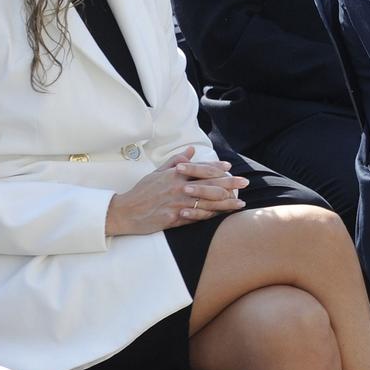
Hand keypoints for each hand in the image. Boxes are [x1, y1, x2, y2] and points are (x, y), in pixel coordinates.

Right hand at [104, 150, 246, 235]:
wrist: (124, 212)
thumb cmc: (142, 192)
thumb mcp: (157, 173)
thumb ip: (176, 161)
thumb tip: (191, 150)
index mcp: (175, 175)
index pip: (201, 169)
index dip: (217, 169)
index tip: (230, 169)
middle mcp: (178, 188)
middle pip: (210, 185)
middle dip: (230, 184)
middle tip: (245, 183)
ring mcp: (177, 204)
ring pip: (207, 202)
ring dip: (226, 203)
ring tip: (240, 204)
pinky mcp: (174, 219)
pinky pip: (196, 217)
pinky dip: (210, 216)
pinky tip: (221, 216)